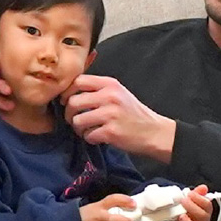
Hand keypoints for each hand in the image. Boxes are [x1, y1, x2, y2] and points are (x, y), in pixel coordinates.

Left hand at [63, 75, 177, 162]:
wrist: (154, 132)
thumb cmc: (133, 114)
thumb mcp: (119, 93)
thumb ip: (98, 89)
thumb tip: (70, 92)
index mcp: (110, 84)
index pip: (78, 81)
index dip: (67, 92)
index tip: (67, 101)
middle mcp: (110, 96)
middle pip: (74, 102)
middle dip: (69, 114)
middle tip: (74, 120)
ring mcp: (110, 114)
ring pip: (77, 120)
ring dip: (78, 129)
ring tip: (87, 130)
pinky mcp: (111, 132)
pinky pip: (88, 135)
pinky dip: (90, 138)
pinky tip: (98, 137)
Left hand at [175, 187, 219, 220]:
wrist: (178, 215)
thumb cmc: (188, 205)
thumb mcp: (192, 197)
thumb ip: (198, 192)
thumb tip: (204, 187)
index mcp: (206, 209)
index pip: (207, 204)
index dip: (199, 199)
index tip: (190, 194)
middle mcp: (204, 219)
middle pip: (202, 215)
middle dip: (192, 207)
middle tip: (183, 201)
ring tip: (181, 215)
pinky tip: (180, 220)